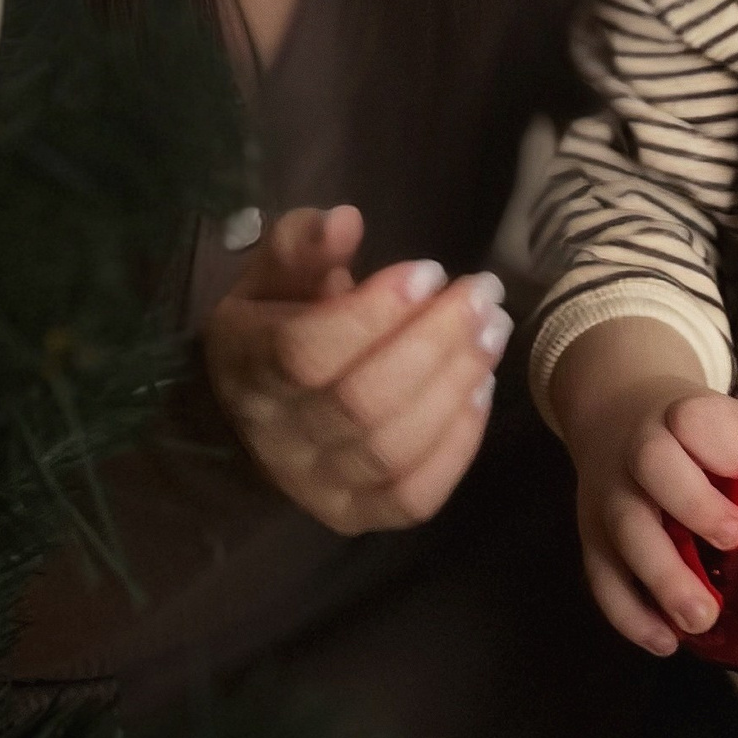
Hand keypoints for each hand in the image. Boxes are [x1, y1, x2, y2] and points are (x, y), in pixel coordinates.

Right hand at [201, 204, 510, 534]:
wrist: (263, 406)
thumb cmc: (279, 322)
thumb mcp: (277, 271)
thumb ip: (302, 241)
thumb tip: (345, 221)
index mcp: (245, 364)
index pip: (305, 351)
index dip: (374, 312)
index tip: (431, 270)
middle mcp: (275, 435)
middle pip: (361, 401)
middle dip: (436, 342)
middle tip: (484, 296)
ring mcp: (314, 486)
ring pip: (393, 449)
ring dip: (455, 386)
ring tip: (493, 332)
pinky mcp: (355, 516)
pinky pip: (414, 496)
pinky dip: (458, 444)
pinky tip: (481, 389)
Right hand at [548, 319, 737, 658]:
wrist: (617, 415)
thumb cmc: (705, 435)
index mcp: (685, 416)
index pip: (695, 417)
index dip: (719, 442)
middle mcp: (638, 450)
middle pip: (652, 467)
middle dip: (691, 504)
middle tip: (732, 541)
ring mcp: (609, 495)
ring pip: (623, 532)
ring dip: (660, 578)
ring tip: (702, 620)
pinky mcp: (589, 536)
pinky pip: (600, 578)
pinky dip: (629, 614)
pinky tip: (666, 642)